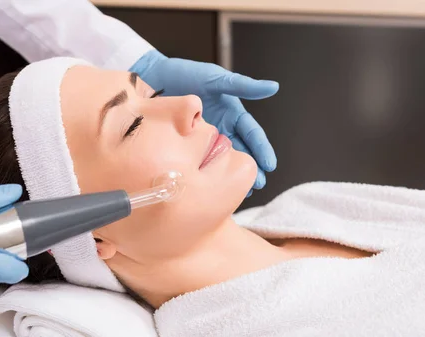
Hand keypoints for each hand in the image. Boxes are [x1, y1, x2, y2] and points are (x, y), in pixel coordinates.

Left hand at [131, 50, 278, 195]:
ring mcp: (204, 137)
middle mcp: (221, 126)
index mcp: (231, 112)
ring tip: (242, 191)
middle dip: (251, 168)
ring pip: (223, 160)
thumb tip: (272, 87)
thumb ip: (243, 86)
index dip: (261, 149)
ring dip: (232, 174)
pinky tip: (213, 186)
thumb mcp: (216, 80)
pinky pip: (202, 161)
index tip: (269, 165)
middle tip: (258, 184)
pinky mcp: (187, 144)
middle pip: (241, 151)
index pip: (251, 134)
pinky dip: (210, 174)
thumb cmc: (185, 74)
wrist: (152, 79)